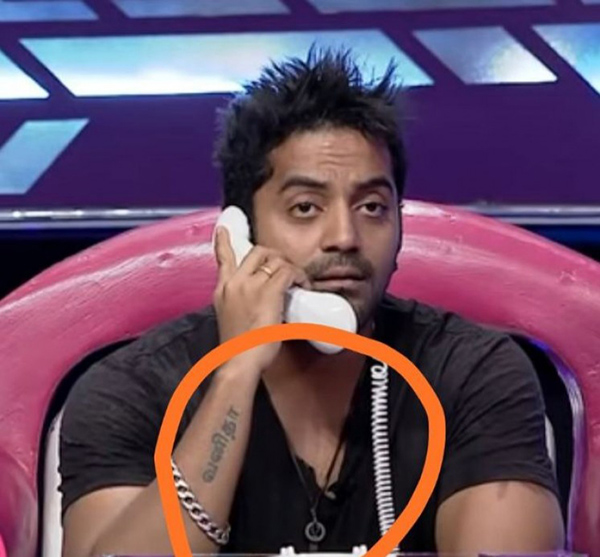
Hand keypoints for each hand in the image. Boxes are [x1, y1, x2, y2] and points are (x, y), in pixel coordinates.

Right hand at [213, 226, 310, 372]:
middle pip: (256, 251)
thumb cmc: (238, 348)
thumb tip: (259, 304)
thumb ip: (239, 305)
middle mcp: (234, 283)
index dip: (224, 241)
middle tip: (284, 266)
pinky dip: (298, 275)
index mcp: (222, 290)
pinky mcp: (268, 292)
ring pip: (274, 258)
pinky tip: (302, 284)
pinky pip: (288, 271)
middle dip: (273, 254)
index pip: (223, 258)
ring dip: (289, 266)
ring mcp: (250, 286)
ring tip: (297, 280)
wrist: (238, 361)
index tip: (223, 229)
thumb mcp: (230, 320)